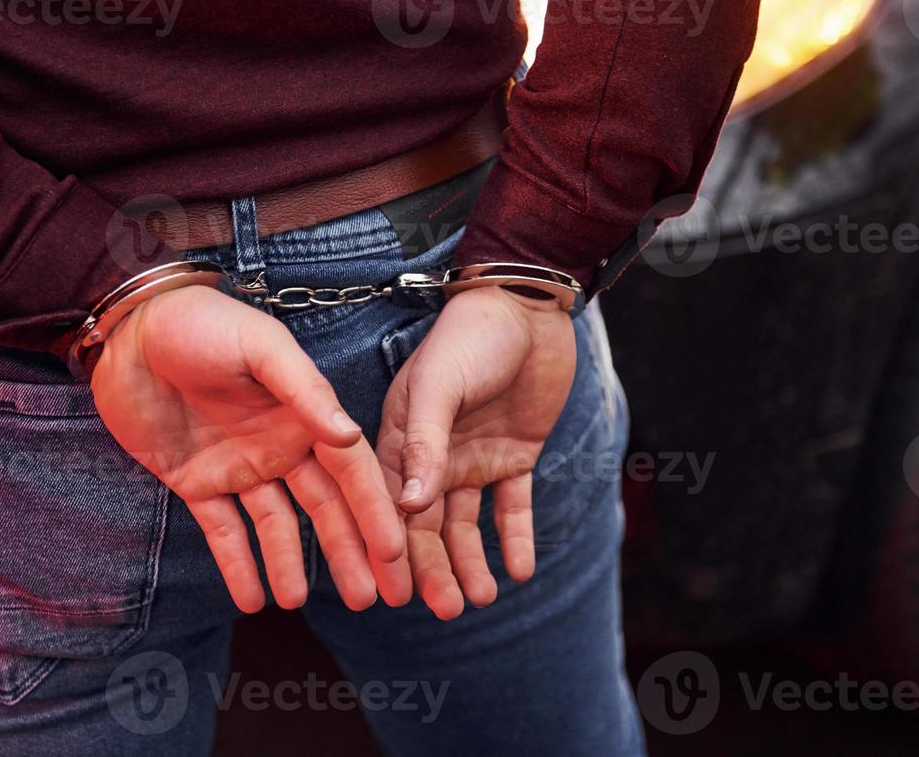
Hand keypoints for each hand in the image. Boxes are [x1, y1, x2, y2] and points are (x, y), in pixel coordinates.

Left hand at [91, 285, 409, 612]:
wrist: (129, 328)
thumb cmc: (200, 323)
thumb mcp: (259, 347)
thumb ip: (304, 390)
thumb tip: (347, 436)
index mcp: (304, 414)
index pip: (351, 471)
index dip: (374, 511)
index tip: (394, 552)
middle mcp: (280, 445)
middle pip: (324, 508)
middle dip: (348, 552)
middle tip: (370, 598)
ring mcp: (239, 466)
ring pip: (277, 526)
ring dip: (290, 564)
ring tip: (297, 602)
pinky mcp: (196, 481)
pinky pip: (222, 530)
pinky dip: (238, 565)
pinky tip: (251, 600)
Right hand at [378, 286, 575, 618]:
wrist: (530, 308)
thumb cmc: (471, 335)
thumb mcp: (440, 385)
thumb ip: (423, 444)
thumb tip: (409, 508)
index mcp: (398, 437)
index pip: (388, 503)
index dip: (390, 547)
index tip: (393, 591)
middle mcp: (431, 455)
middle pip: (428, 524)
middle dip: (434, 568)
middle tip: (444, 611)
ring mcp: (473, 458)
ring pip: (467, 525)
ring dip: (471, 563)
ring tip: (481, 600)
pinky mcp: (514, 457)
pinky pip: (512, 508)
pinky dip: (515, 540)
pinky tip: (521, 571)